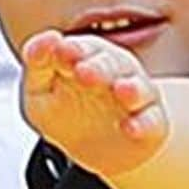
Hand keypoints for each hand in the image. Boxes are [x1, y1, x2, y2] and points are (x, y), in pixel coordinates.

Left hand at [21, 30, 167, 177]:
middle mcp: (115, 73)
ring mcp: (135, 99)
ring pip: (138, 88)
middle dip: (99, 66)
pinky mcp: (150, 125)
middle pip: (112, 64)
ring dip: (131, 89)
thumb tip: (45, 39)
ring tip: (121, 90)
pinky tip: (131, 127)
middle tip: (83, 71)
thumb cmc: (64, 111)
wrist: (92, 148)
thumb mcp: (39, 90)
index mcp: (87, 58)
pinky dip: (143, 124)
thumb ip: (38, 63)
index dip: (73, 50)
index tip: (60, 51)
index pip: (83, 48)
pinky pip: (150, 122)